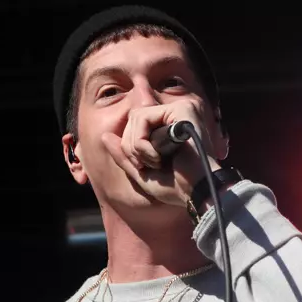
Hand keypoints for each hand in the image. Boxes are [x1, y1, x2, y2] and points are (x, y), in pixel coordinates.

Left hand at [101, 99, 220, 207]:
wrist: (197, 192)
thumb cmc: (175, 187)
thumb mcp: (142, 172)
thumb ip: (124, 154)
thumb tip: (105, 136)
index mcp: (171, 125)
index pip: (136, 123)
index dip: (131, 146)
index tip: (146, 166)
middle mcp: (177, 113)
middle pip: (133, 118)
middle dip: (131, 147)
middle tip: (150, 165)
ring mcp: (180, 108)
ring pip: (135, 117)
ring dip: (137, 147)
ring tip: (157, 162)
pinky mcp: (181, 109)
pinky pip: (143, 118)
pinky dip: (142, 143)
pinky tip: (159, 157)